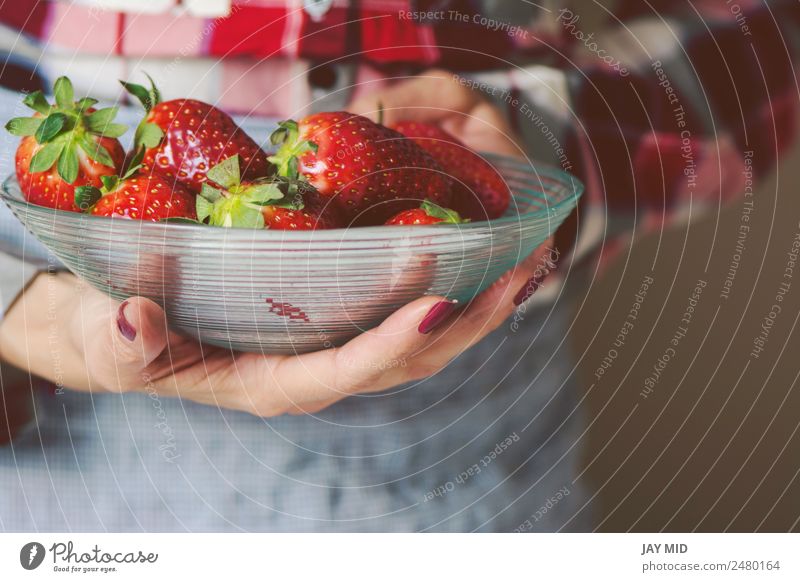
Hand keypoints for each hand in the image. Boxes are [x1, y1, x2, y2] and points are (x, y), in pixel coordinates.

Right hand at [0, 71, 556, 417]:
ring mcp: (334, 353)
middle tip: (521, 270)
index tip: (437, 302)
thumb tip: (136, 320)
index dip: (392, 343)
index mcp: (272, 384)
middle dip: (468, 321)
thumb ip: (122, 342)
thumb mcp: (109, 341)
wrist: (130, 334)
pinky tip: (484, 259)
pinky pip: (409, 319)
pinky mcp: (339, 328)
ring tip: (526, 261)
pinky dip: (454, 294)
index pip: (345, 370)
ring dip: (478, 307)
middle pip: (407, 359)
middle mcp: (316, 375)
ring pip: (421, 343)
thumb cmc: (121, 337)